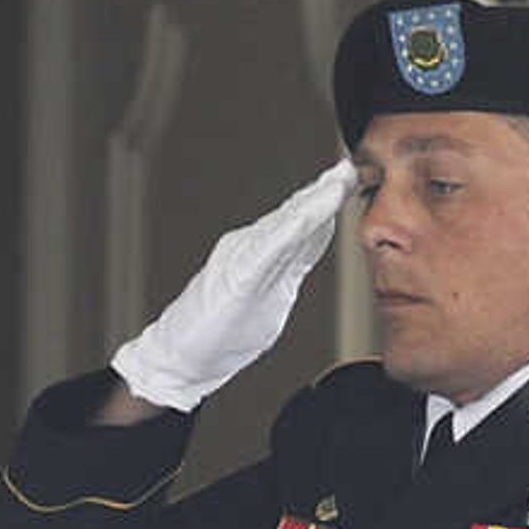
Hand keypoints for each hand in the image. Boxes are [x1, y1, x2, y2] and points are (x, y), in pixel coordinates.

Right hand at [106, 161, 357, 412]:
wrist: (178, 357)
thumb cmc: (216, 335)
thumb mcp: (263, 304)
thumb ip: (283, 276)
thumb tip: (302, 257)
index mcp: (260, 257)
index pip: (302, 228)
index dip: (327, 205)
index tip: (350, 183)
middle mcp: (249, 250)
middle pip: (294, 218)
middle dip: (324, 194)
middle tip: (348, 170)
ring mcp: (240, 261)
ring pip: (284, 227)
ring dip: (312, 205)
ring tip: (334, 184)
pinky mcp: (235, 279)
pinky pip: (266, 251)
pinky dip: (288, 232)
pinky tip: (304, 219)